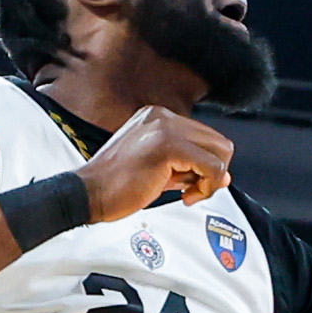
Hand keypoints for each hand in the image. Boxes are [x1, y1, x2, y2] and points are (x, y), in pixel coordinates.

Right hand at [74, 106, 234, 228]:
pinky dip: (207, 186)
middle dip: (214, 172)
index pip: (205, 137)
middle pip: (218, 142)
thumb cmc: (116, 186)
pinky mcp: (168, 146)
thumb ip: (189, 168)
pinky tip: (186, 195)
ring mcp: (165, 128)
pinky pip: (211, 167)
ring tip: (188, 192)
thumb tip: (223, 175)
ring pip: (220, 152)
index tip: (193, 184)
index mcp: (158, 117)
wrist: (88, 193)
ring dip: (211, 180)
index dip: (207, 165)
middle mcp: (163, 117)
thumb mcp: (159, 171)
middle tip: (193, 190)